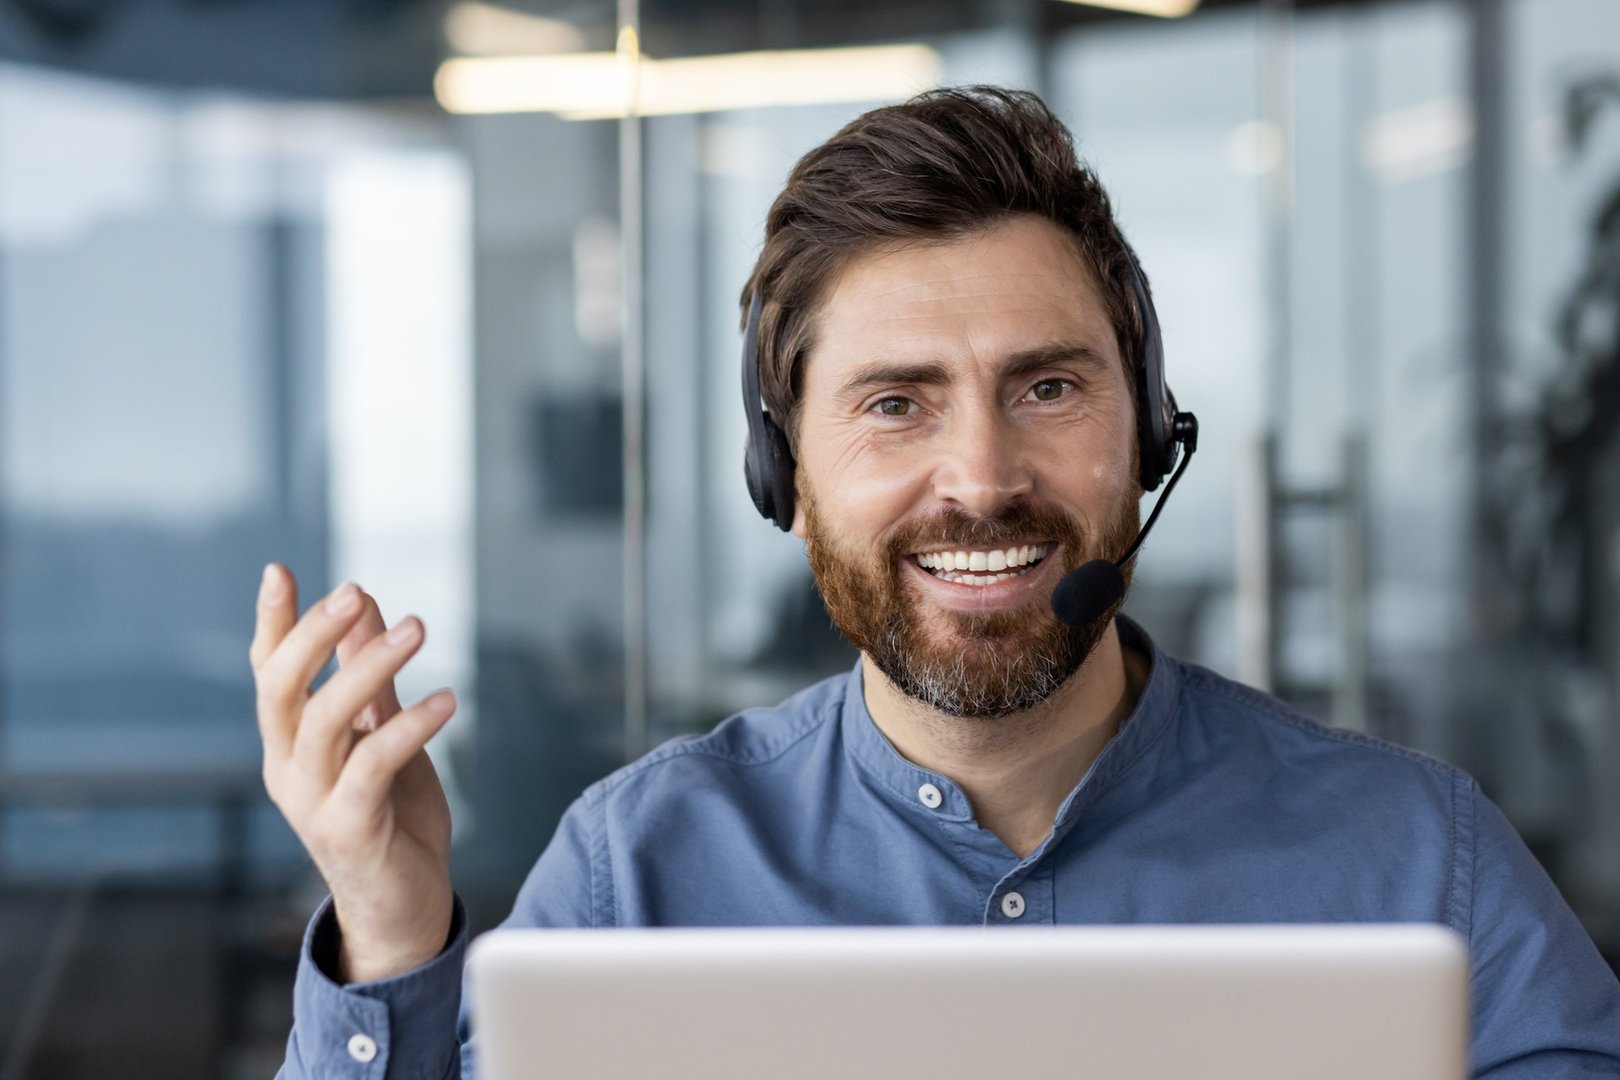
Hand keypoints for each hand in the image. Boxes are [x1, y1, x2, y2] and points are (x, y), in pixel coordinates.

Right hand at [250, 564, 455, 982]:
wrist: (406, 908)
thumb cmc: (393, 817)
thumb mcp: (381, 734)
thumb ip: (368, 677)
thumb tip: (364, 607)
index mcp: (290, 744)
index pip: (268, 672)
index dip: (274, 623)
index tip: (280, 569)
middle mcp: (289, 769)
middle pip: (280, 689)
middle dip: (314, 635)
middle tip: (355, 591)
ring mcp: (312, 802)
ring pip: (323, 720)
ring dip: (369, 667)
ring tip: (419, 627)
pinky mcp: (348, 830)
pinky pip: (372, 766)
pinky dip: (410, 727)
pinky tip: (449, 700)